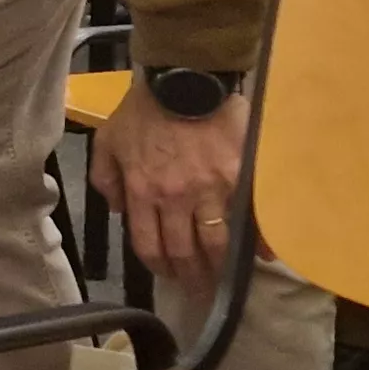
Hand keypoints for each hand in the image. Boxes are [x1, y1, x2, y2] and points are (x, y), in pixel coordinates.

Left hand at [89, 84, 249, 291]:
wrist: (184, 79)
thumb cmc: (144, 108)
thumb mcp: (108, 141)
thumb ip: (105, 178)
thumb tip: (116, 210)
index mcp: (142, 192)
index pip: (148, 244)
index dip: (158, 266)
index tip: (167, 276)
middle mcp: (175, 199)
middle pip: (183, 251)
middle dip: (190, 276)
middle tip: (198, 290)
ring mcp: (209, 190)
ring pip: (215, 242)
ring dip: (218, 267)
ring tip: (223, 280)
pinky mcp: (239, 177)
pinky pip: (249, 217)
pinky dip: (257, 242)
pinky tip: (263, 258)